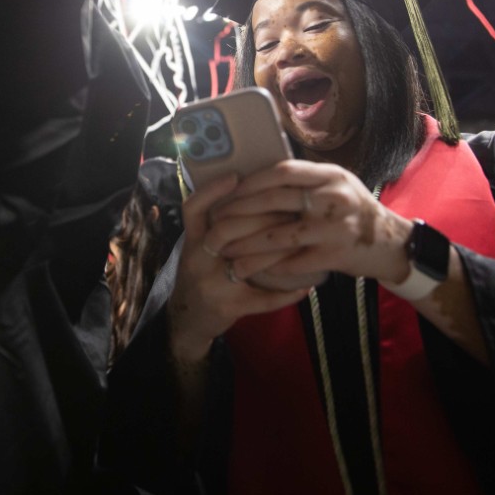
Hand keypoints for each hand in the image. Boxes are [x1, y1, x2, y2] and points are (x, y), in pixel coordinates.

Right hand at [167, 174, 308, 362]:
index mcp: (191, 241)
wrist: (187, 319)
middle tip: (289, 208)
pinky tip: (307, 286)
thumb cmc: (201, 274)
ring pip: (246, 264)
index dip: (212, 191)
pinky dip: (286, 294)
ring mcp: (212, 286)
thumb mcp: (198, 247)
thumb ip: (216, 224)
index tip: (236, 175)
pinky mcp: (229, 309)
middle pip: (224, 232)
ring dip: (277, 251)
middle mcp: (197, 261)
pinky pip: (263, 300)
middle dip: (259, 218)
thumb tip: (250, 190)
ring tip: (303, 239)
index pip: (194, 209)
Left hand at [215, 159, 414, 283]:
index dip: (252, 181)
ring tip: (225, 253)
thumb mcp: (338, 184)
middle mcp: (333, 198)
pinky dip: (269, 267)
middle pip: (274, 201)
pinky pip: (292, 262)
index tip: (229, 190)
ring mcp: (333, 228)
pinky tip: (251, 270)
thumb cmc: (356, 211)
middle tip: (216, 223)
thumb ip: (308, 180)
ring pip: (278, 236)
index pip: (282, 171)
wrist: (391, 244)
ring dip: (246, 246)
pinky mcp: (333, 256)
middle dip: (239, 213)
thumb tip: (263, 175)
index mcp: (330, 175)